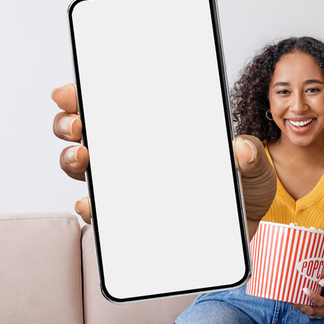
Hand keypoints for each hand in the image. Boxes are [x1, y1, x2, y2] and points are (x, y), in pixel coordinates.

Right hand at [51, 84, 276, 235]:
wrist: (241, 232)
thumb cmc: (241, 191)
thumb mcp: (253, 169)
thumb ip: (250, 156)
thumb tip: (240, 148)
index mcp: (158, 131)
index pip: (115, 105)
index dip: (86, 95)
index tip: (73, 91)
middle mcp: (136, 156)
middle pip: (86, 132)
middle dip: (70, 123)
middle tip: (80, 125)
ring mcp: (129, 186)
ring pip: (84, 168)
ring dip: (72, 159)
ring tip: (84, 158)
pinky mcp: (130, 218)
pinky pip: (100, 212)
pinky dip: (90, 206)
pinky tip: (92, 202)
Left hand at [292, 275, 323, 318]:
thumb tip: (321, 282)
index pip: (322, 302)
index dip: (314, 297)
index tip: (305, 289)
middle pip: (312, 311)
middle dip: (302, 305)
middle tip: (293, 298)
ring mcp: (316, 314)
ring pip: (305, 312)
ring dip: (297, 306)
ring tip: (289, 298)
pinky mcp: (310, 314)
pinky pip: (302, 311)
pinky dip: (296, 306)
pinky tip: (290, 299)